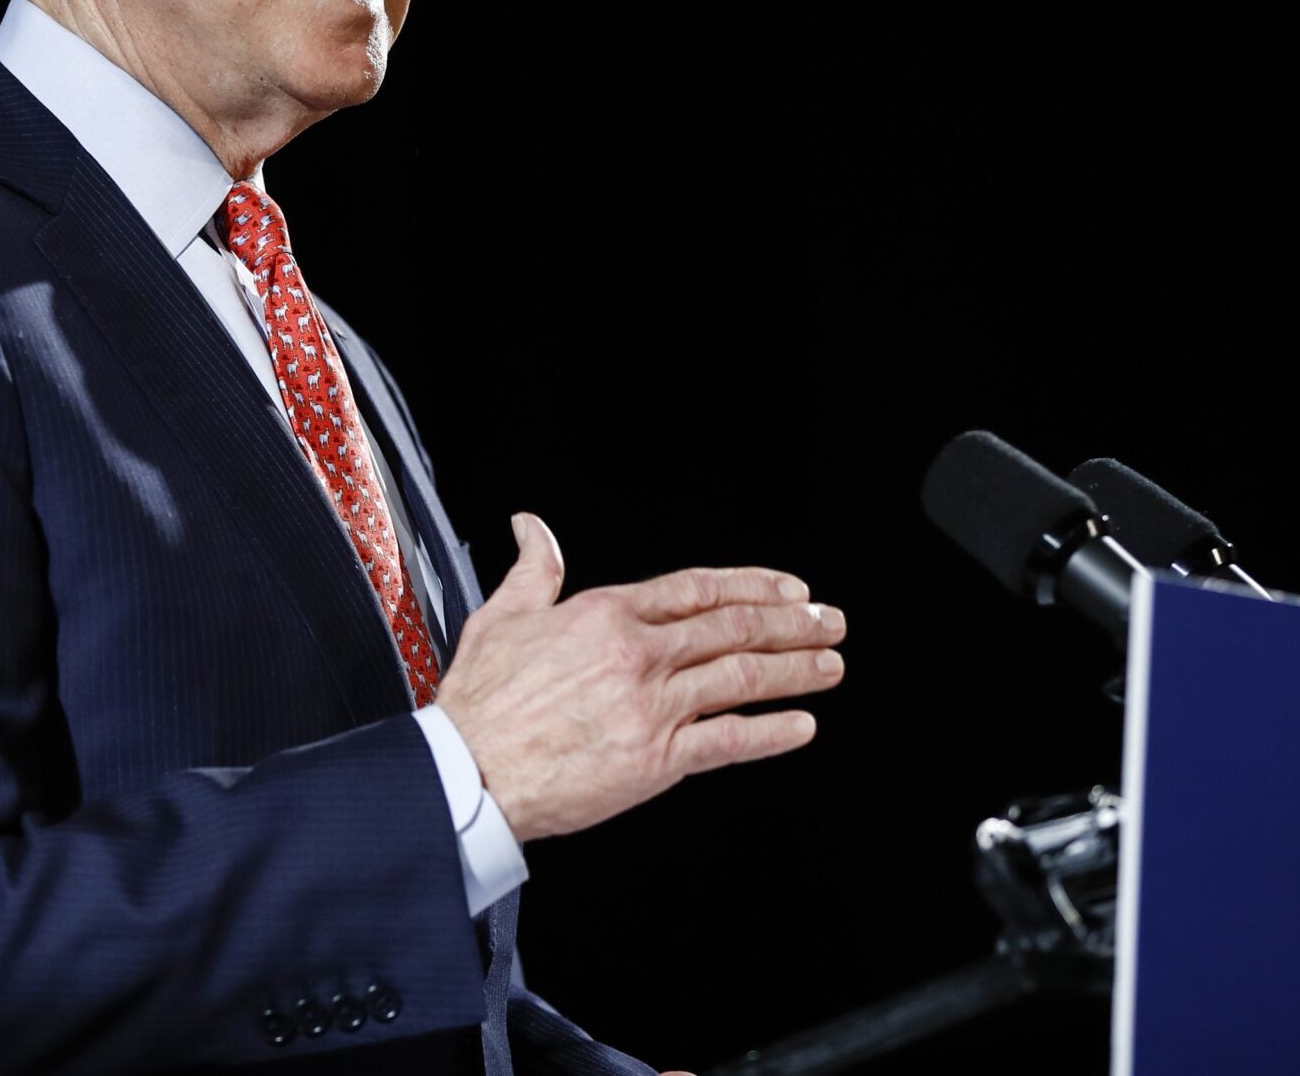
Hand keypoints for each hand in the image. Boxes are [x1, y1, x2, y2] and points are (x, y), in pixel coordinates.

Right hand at [433, 513, 845, 842]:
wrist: (469, 771)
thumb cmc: (480, 702)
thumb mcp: (502, 616)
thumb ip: (533, 570)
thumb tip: (532, 527)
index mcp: (606, 613)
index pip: (698, 588)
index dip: (753, 585)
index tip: (789, 589)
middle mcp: (638, 654)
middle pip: (733, 627)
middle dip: (792, 622)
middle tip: (829, 620)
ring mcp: (652, 706)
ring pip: (741, 677)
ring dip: (795, 669)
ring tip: (830, 664)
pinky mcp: (656, 759)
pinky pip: (728, 741)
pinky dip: (771, 733)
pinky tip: (801, 726)